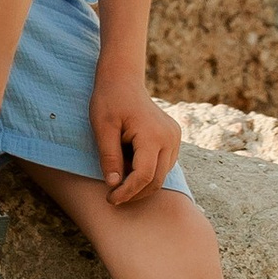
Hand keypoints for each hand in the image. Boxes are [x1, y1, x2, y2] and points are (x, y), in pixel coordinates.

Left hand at [93, 72, 181, 205]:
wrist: (123, 79)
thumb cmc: (109, 101)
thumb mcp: (102, 128)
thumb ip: (109, 157)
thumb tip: (114, 185)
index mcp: (153, 135)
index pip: (144, 176)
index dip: (127, 192)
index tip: (110, 199)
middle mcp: (170, 138)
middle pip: (156, 180)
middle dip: (135, 193)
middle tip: (113, 197)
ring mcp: (175, 138)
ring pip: (162, 175)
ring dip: (141, 185)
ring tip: (119, 179)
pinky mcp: (174, 138)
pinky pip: (163, 165)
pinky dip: (148, 173)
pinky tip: (129, 168)